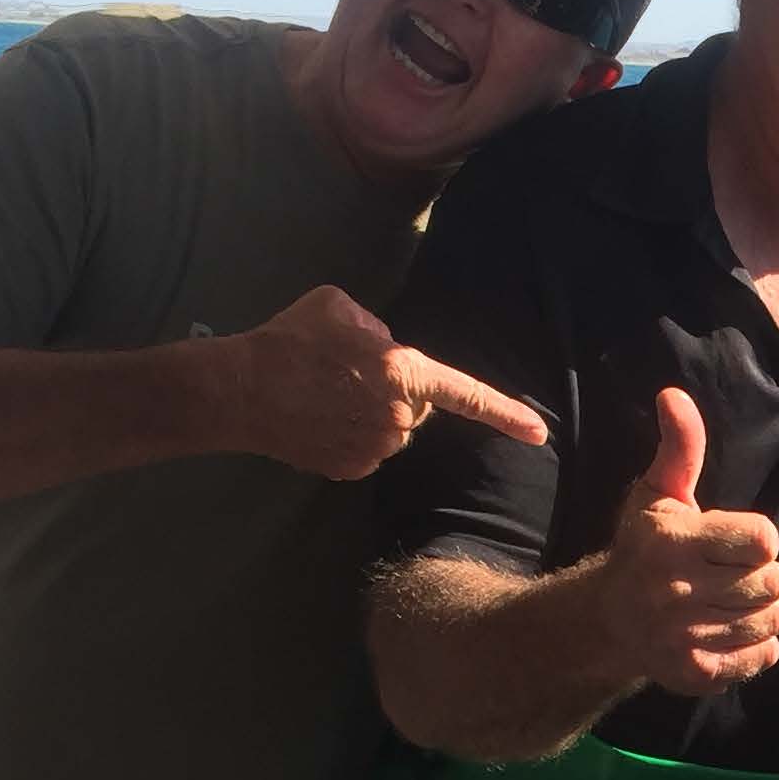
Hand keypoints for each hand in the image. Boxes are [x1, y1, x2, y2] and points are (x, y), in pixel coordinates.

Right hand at [215, 285, 545, 484]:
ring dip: (369, 414)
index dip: (506, 414)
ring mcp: (373, 451)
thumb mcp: (341, 308)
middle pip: (416, 407)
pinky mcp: (348, 472)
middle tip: (347, 374)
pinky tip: (316, 419)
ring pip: (390, 430)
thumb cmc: (291, 340)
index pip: (467, 395)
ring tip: (324, 394)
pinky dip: (347, 437)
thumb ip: (378, 329)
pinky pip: (365, 451)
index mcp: (404, 373)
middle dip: (394, 392)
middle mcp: (398, 420)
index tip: (539, 434)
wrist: (238, 390)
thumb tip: (384, 350)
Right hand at [601, 382, 778, 692]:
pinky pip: (762, 658)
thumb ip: (680, 447)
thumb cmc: (643, 548)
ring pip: (772, 620)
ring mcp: (683, 638)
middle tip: (735, 572)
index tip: (736, 540)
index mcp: (673, 545)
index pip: (764, 540)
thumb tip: (674, 395)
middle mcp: (675, 594)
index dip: (759, 537)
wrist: (606, 621)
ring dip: (764, 609)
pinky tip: (732, 630)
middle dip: (763, 573)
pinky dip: (759, 646)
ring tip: (734, 600)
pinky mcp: (693, 673)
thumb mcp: (658, 493)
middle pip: (773, 581)